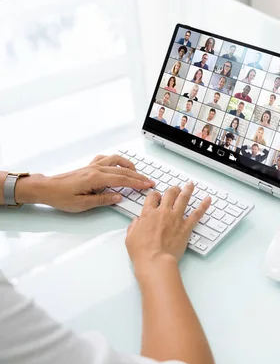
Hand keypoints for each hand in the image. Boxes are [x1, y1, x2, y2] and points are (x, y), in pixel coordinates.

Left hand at [16, 154, 154, 211]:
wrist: (46, 188)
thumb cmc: (61, 197)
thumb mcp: (83, 204)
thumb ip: (103, 199)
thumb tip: (119, 196)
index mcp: (95, 178)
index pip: (122, 180)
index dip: (137, 183)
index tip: (148, 185)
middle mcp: (96, 169)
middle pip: (123, 171)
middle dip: (138, 176)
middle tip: (149, 181)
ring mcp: (93, 166)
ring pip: (116, 161)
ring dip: (129, 166)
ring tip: (137, 173)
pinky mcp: (89, 166)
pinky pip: (106, 159)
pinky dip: (116, 161)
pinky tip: (119, 166)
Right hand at [125, 183, 210, 271]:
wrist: (155, 260)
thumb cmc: (142, 252)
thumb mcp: (130, 237)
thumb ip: (134, 226)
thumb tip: (136, 221)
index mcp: (148, 214)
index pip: (152, 197)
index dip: (155, 195)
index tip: (157, 196)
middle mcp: (163, 213)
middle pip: (169, 194)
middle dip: (173, 189)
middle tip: (175, 188)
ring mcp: (176, 218)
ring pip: (183, 199)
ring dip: (187, 190)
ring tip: (190, 185)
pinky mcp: (186, 227)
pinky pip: (197, 214)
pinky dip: (203, 205)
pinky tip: (208, 200)